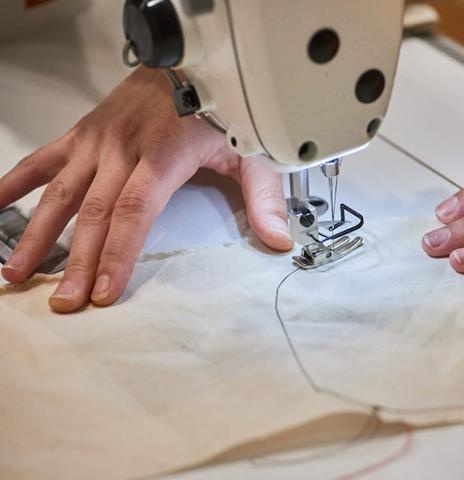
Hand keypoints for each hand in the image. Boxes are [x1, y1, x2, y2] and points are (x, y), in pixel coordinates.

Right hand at [0, 66, 292, 312]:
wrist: (189, 59)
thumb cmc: (220, 107)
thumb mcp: (252, 151)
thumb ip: (265, 197)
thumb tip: (279, 241)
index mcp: (164, 154)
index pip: (135, 210)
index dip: (118, 252)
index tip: (103, 290)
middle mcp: (122, 148)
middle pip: (95, 211)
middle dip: (77, 260)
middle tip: (62, 301)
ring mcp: (97, 140)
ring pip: (60, 191)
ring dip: (35, 233)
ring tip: (14, 273)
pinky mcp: (83, 134)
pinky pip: (42, 160)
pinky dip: (13, 184)